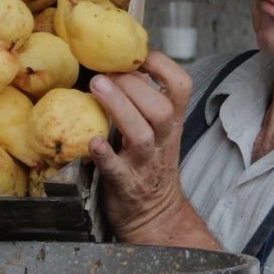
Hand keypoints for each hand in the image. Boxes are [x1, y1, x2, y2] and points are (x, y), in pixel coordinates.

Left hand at [87, 50, 193, 241]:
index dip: (162, 65)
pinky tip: (92, 141)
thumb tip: (123, 66)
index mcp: (171, 123)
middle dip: (132, 86)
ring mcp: (144, 164)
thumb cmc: (149, 166)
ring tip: (96, 87)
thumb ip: (144, 100)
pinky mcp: (125, 185)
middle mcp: (162, 141)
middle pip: (161, 109)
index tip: (137, 56)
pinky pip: (117, 169)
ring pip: (142, 134)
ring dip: (119, 108)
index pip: (181, 86)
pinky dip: (105, 154)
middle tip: (104, 73)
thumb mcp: (157, 131)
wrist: (155, 217)